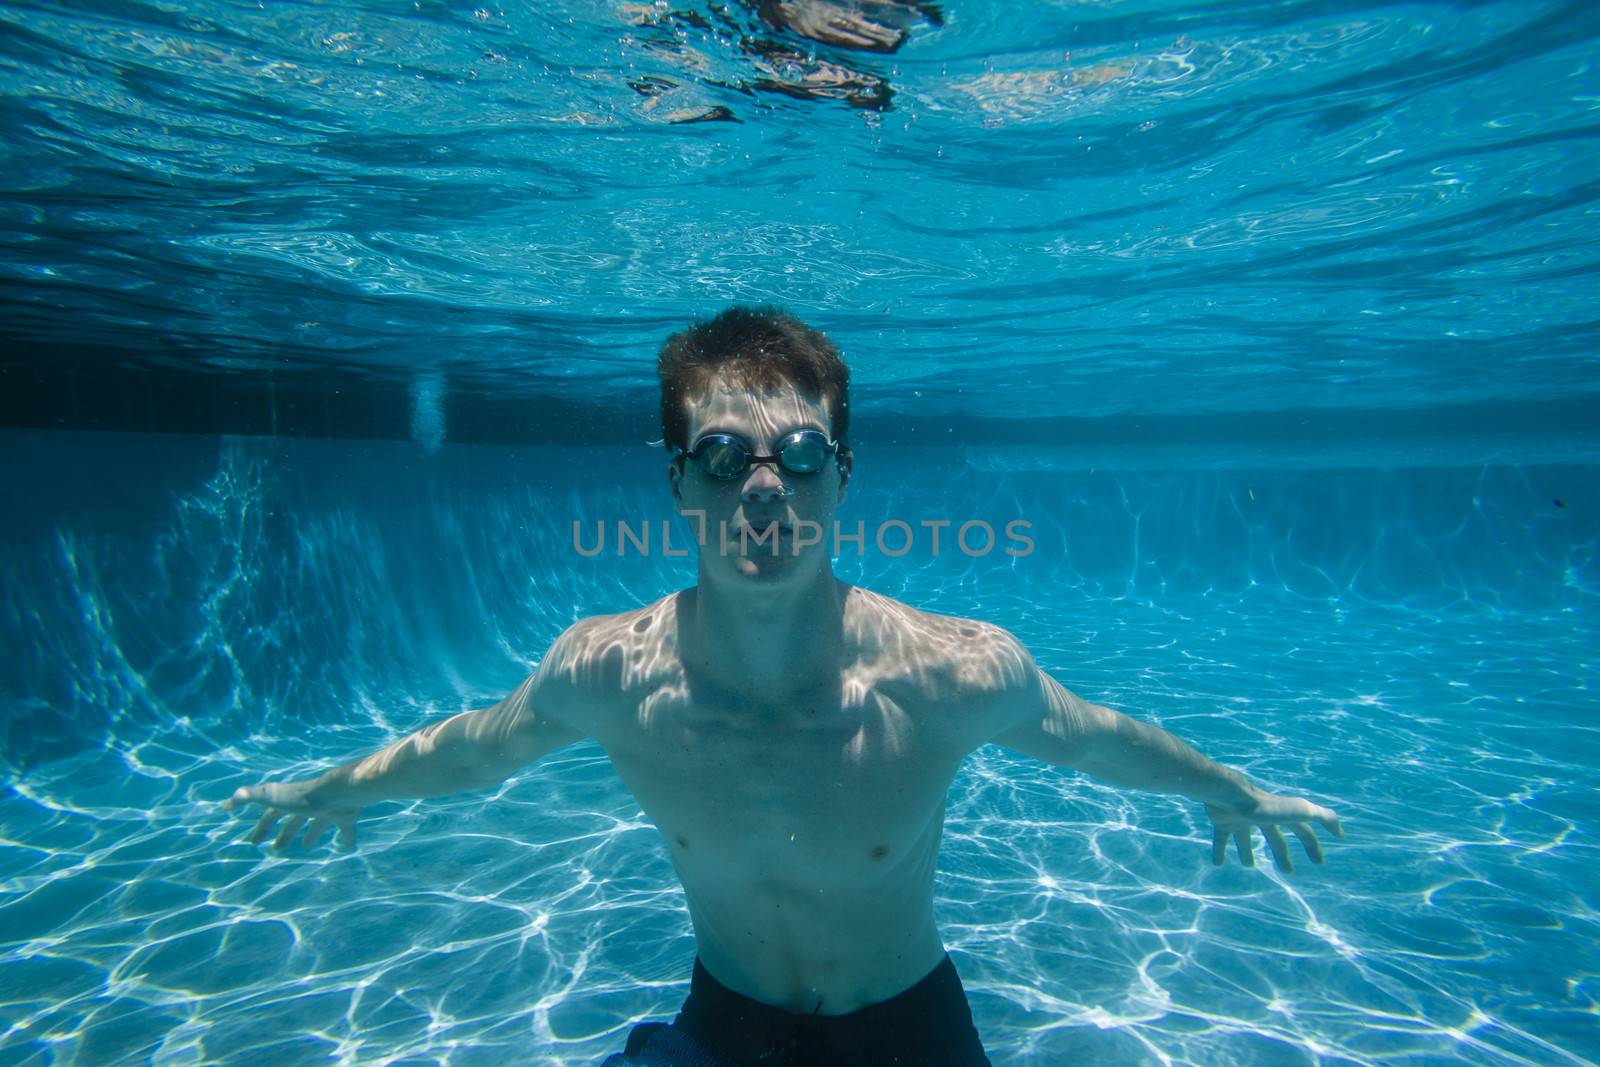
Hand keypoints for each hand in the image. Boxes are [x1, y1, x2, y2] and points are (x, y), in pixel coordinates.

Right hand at [225, 772, 361, 851]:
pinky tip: (349, 848)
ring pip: (319, 823)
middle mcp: (310, 805)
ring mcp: (329, 809)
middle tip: (277, 849)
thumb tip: (228, 801)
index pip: (272, 814)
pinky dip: (347, 838)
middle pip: (295, 821)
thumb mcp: (272, 796)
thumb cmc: (304, 797)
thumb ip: (250, 796)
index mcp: (291, 801)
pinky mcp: (347, 816)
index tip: (254, 841)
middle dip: (285, 834)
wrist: (339, 793)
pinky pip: (347, 829)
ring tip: (307, 845)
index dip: (262, 827)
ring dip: (313, 833)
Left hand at [1206, 789, 1343, 872]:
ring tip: (1248, 865)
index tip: (1319, 862)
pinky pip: (1221, 838)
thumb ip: (1323, 817)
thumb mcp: (1300, 811)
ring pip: (1245, 837)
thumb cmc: (1266, 807)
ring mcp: (1241, 818)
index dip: (1312, 845)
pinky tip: (1218, 863)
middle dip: (1282, 854)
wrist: (1230, 797)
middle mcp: (1261, 816)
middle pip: (1274, 837)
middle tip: (1288, 872)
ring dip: (1247, 851)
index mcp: (1281, 815)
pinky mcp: (1222, 821)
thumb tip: (1340, 831)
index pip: (1302, 831)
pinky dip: (1219, 850)